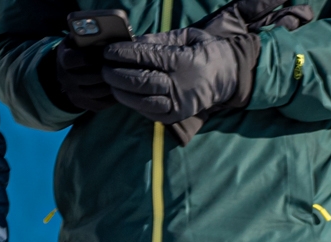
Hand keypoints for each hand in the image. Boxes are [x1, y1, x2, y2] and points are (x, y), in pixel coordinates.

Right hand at [50, 38, 118, 112]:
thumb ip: (88, 35)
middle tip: (123, 66)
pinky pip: (101, 103)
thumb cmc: (79, 48)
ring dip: (112, 84)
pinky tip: (122, 87)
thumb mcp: (78, 38)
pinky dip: (113, 97)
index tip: (108, 52)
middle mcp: (65, 79)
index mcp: (63, 59)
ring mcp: (73, 94)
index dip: (93, 56)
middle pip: (89, 77)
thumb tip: (107, 33)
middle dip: (107, 71)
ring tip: (125, 76)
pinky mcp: (82, 104)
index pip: (78, 59)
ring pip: (97, 92)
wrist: (68, 69)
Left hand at [103, 26, 247, 129]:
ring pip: (143, 102)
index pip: (147, 58)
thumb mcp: (185, 37)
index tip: (108, 51)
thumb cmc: (202, 52)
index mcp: (184, 61)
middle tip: (104, 68)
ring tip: (110, 83)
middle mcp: (182, 85)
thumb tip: (132, 42)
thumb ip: (158, 40)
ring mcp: (179, 104)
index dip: (124, 54)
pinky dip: (134, 104)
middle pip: (141, 82)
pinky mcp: (176, 116)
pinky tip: (124, 95)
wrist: (226, 76)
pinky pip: (149, 113)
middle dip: (117, 75)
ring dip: (122, 93)